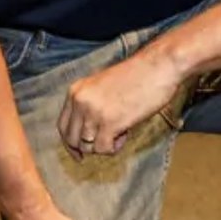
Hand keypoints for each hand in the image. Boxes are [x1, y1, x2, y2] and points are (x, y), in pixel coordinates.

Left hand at [58, 46, 181, 156]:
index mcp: (76, 90)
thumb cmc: (137, 76)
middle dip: (88, 147)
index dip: (70, 143)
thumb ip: (90, 105)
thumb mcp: (102, 86)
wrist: (158, 66)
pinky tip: (125, 132)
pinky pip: (103, 148)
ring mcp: (93, 111)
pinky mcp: (109, 122)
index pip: (62, 126)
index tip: (79, 153)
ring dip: (105, 145)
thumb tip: (86, 133)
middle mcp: (80, 101)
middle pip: (72, 140)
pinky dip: (115, 147)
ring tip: (121, 130)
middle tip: (107, 143)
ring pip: (88, 146)